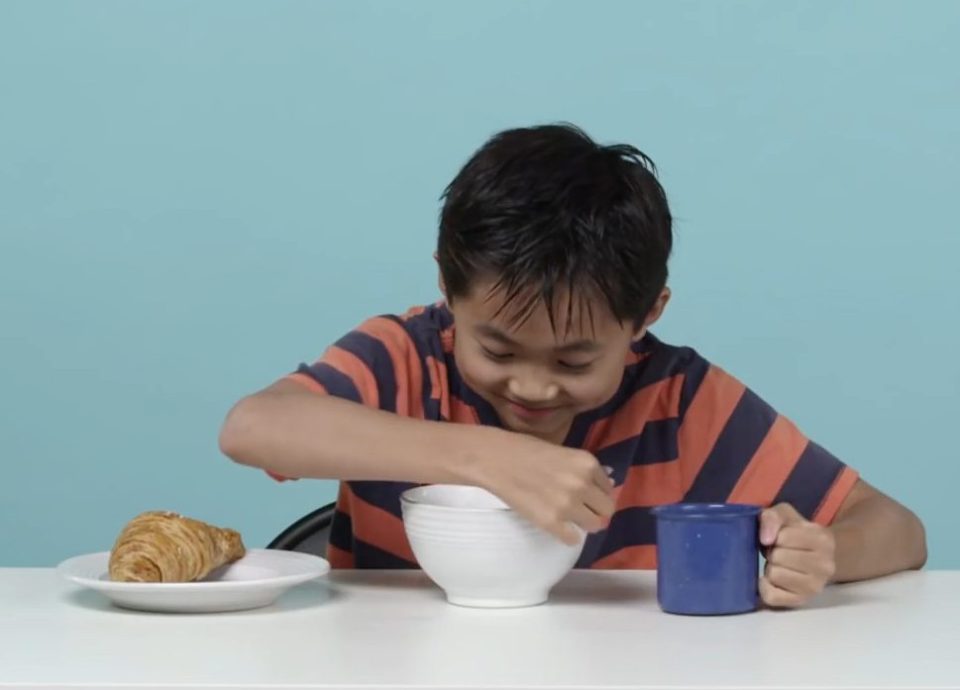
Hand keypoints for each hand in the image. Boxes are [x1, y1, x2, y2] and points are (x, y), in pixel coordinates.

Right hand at [473, 429, 614, 544]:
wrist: (494, 459)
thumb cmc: (525, 449)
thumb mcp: (562, 452)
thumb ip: (583, 469)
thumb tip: (606, 482)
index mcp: (587, 463)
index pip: (609, 489)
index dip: (598, 493)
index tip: (586, 496)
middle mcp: (582, 484)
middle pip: (606, 510)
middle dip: (595, 510)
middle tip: (580, 509)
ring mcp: (567, 505)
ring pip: (594, 526)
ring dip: (583, 524)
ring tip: (567, 518)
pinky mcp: (550, 522)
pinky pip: (572, 539)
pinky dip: (567, 535)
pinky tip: (557, 527)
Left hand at [759, 503, 835, 607]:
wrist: (818, 556)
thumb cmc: (796, 532)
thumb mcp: (786, 514)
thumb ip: (773, 517)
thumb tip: (765, 539)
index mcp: (823, 540)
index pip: (783, 538)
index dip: (775, 536)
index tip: (781, 538)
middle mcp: (825, 566)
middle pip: (777, 557)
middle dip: (772, 552)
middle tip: (780, 552)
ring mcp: (815, 587)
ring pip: (774, 576)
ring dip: (770, 568)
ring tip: (780, 564)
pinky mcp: (801, 601)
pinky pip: (771, 596)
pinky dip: (765, 587)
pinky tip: (772, 579)